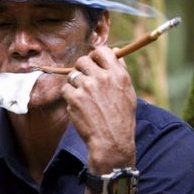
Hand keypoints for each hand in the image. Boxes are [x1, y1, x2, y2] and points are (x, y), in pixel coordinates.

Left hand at [62, 46, 136, 172]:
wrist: (111, 142)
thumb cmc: (121, 118)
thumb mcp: (128, 92)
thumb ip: (120, 71)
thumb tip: (115, 52)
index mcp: (118, 75)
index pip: (102, 51)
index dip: (95, 55)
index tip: (94, 62)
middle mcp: (102, 78)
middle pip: (83, 60)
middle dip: (82, 69)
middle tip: (85, 81)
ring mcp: (87, 87)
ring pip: (73, 75)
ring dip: (75, 84)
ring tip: (84, 98)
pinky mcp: (74, 98)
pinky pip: (66, 89)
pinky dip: (69, 97)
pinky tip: (79, 107)